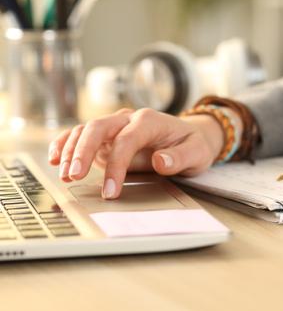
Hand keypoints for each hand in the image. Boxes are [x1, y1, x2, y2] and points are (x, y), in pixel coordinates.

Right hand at [48, 107, 229, 198]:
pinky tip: (57, 157)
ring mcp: (117, 127)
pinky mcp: (109, 137)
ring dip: (72, 149)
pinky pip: (83, 135)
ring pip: (87, 129)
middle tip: (73, 175)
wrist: (190, 136)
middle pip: (99, 127)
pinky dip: (68, 143)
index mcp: (150, 121)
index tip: (111, 190)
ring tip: (65, 173)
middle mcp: (129, 119)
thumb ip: (180, 157)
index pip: (126, 140)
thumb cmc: (192, 144)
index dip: (116, 165)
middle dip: (83, 151)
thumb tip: (159, 162)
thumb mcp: (196, 152)